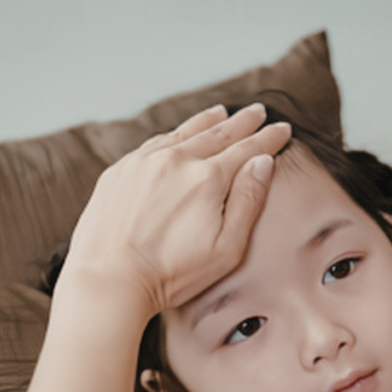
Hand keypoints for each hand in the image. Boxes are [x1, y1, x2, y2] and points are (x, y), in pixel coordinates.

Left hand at [64, 102, 291, 313]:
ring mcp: (144, 162)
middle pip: (217, 133)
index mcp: (207, 178)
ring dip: (208, 121)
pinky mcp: (120, 171)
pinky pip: (154, 143)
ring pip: (184, 132)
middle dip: (242, 122)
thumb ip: (248, 201)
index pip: (247, 149)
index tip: (283, 128)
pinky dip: (175, 134)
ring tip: (223, 112)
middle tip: (259, 111)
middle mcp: (175, 160)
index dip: (268, 139)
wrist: (109, 280)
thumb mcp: (226, 248)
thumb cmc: (172, 274)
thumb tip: (263, 162)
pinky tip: (180, 135)